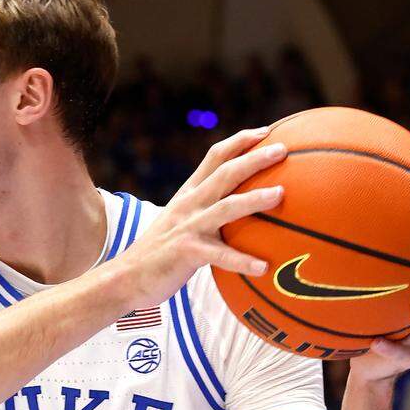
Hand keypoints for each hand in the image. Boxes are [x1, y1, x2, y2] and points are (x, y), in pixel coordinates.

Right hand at [113, 127, 288, 308]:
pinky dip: (242, 261)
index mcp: (189, 193)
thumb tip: (238, 211)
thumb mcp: (180, 222)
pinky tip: (263, 267)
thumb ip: (205, 211)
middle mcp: (189, 204)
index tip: (266, 131)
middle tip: (283, 150)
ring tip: (280, 194)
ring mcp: (188, 227)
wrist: (126, 277)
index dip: (241, 141)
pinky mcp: (186, 252)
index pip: (215, 156)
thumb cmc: (160, 253)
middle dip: (255, 158)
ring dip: (254, 199)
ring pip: (226, 207)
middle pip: (225, 173)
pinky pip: (220, 256)